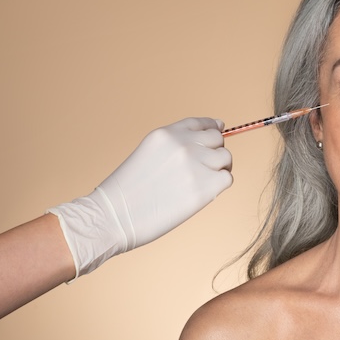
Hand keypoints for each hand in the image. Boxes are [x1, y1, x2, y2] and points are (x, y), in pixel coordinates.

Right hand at [48, 117, 232, 277]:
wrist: (112, 216)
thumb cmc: (126, 193)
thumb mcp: (148, 154)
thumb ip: (174, 148)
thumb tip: (203, 150)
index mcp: (166, 134)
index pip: (200, 123)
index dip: (211, 128)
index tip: (218, 131)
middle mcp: (183, 144)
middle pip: (217, 139)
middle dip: (214, 151)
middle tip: (206, 168)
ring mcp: (196, 164)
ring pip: (225, 158)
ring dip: (220, 168)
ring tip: (205, 182)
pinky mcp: (205, 186)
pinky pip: (227, 179)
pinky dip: (219, 186)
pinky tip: (204, 193)